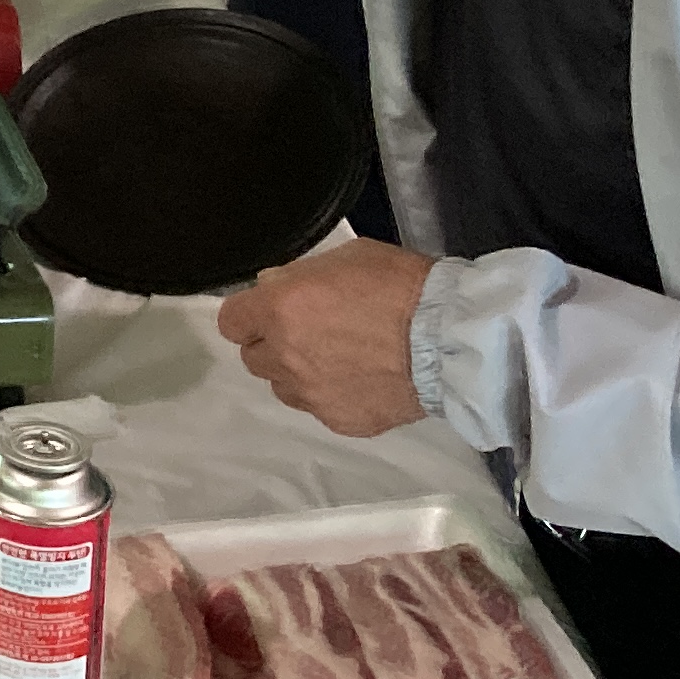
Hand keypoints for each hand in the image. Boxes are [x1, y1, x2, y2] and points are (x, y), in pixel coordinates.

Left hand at [216, 239, 433, 437]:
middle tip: (311, 332)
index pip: (230, 322)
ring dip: (298, 373)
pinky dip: (332, 395)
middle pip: (253, 358)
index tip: (270, 310)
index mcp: (279, 310)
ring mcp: (311, 395)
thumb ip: (299, 275)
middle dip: (273, 344)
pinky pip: (320, 408)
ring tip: (339, 358)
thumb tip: (272, 287)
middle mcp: (286, 357)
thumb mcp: (346, 257)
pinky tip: (364, 380)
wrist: (449, 339)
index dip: (248, 315)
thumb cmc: (399, 284)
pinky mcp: (339, 421)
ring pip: (283, 388)